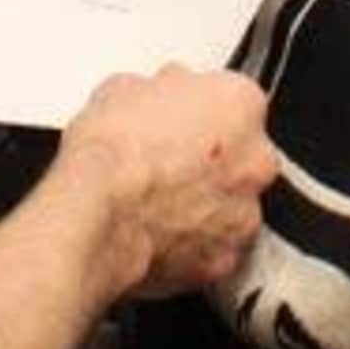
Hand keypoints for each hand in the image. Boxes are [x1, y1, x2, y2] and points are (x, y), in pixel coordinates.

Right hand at [56, 65, 275, 299]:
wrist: (95, 212)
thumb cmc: (112, 152)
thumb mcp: (126, 88)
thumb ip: (164, 90)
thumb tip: (156, 98)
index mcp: (240, 104)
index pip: (233, 100)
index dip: (199, 110)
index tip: (180, 118)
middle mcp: (254, 160)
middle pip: (242, 154)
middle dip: (212, 159)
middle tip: (168, 161)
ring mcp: (244, 213)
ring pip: (232, 205)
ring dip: (206, 203)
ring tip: (159, 202)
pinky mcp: (224, 259)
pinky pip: (213, 248)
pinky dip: (192, 245)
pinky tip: (159, 234)